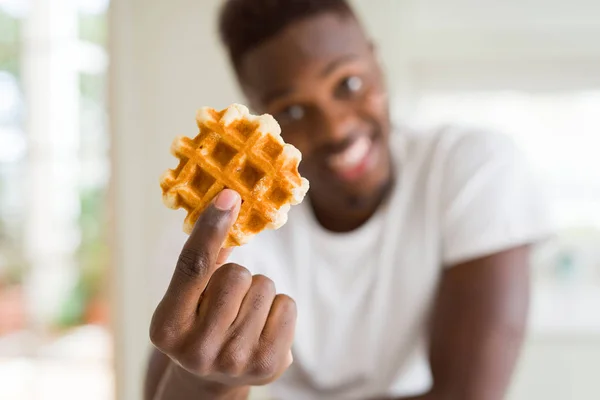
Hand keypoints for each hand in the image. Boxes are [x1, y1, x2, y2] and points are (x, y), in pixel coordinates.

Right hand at [150, 189, 295, 390]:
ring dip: (257, 292)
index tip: (229, 196)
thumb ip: (204, 259)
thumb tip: (229, 204)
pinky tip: (261, 327)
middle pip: (236, 274)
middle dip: (236, 276)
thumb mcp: (187, 298)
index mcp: (167, 327)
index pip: (192, 267)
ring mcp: (234, 361)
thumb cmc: (199, 324)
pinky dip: (278, 308)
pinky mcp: (268, 365)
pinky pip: (287, 304)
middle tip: (226, 300)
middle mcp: (197, 350)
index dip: (211, 228)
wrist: (212, 378)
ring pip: (265, 286)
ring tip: (243, 317)